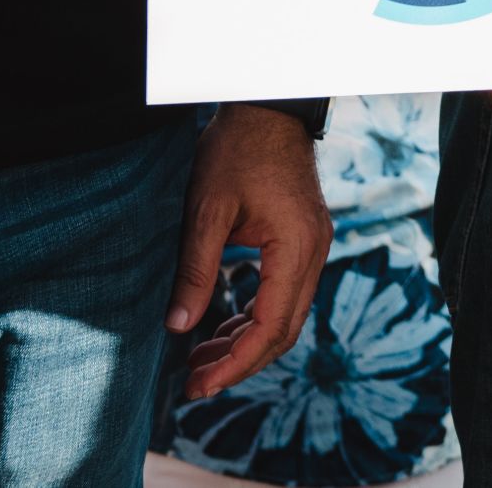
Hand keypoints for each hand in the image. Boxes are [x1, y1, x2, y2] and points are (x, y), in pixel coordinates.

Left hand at [169, 104, 327, 401]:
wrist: (268, 108)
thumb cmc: (236, 152)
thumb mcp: (206, 211)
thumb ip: (195, 270)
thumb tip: (177, 327)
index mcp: (295, 248)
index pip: (270, 326)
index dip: (234, 363)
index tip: (198, 384)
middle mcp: (314, 252)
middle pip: (283, 330)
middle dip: (239, 362)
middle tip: (194, 383)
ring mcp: (314, 246)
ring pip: (286, 316)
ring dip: (246, 343)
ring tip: (200, 361)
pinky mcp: (304, 240)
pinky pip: (285, 294)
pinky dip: (256, 317)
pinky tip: (224, 326)